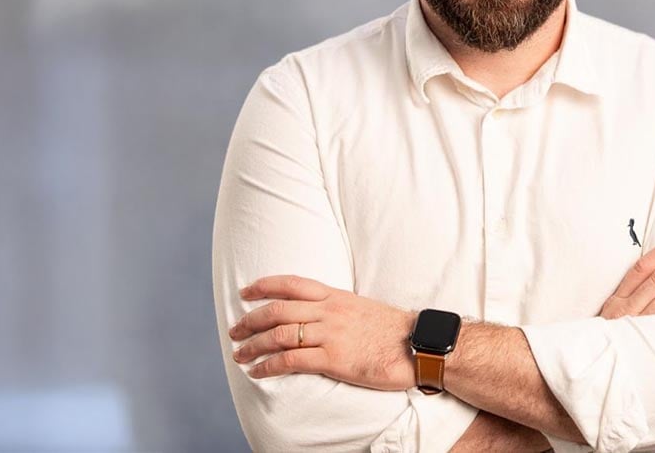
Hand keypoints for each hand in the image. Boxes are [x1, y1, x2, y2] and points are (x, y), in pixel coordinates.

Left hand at [228, 275, 416, 390]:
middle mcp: (329, 311)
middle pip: (278, 309)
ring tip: (240, 355)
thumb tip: (319, 314)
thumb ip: (338, 309)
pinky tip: (258, 372)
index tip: (246, 291)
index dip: (264, 286)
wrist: (419, 345)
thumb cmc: (394, 330)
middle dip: (251, 319)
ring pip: (279, 334)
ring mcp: (330, 334)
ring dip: (254, 345)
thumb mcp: (362, 308)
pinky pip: (291, 360)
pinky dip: (269, 366)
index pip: (292, 283)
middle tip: (235, 331)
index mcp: (336, 296)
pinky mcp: (333, 359)